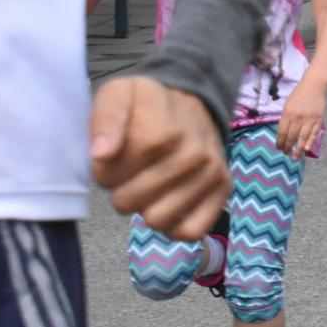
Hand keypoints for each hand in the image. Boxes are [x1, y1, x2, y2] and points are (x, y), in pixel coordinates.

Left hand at [89, 77, 229, 239]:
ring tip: (149, 185)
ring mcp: (212, 173)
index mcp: (164, 129)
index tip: (108, 157)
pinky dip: (173, 225)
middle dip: (121, 190)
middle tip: (131, 171)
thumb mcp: (118, 94)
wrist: (192, 104)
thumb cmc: (147, 107)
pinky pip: (191, 232)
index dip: (103, 171)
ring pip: (157, 220)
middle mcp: (195, 152)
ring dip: (145, 207)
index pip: (113, 173)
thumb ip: (105, 118)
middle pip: (131, 201)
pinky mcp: (224, 191)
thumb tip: (102, 154)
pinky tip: (167, 203)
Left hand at [276, 81, 326, 159]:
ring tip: (295, 157)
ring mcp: (309, 119)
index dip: (280, 142)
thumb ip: (285, 119)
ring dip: (298, 149)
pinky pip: (314, 134)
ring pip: (303, 137)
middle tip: (286, 153)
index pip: (282, 132)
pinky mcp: (319, 120)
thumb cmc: (298, 96)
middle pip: (291, 136)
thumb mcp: (287, 106)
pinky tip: (307, 149)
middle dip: (287, 147)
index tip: (279, 148)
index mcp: (288, 113)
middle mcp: (298, 117)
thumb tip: (283, 135)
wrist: (315, 86)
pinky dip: (310, 142)